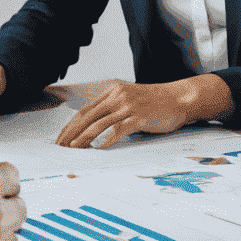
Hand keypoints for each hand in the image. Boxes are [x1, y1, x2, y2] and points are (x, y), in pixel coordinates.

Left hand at [55, 75, 230, 147]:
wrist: (180, 97)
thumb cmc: (157, 102)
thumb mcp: (131, 99)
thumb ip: (114, 108)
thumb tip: (96, 126)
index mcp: (113, 91)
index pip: (86, 109)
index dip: (71, 124)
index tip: (62, 137)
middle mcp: (118, 96)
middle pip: (87, 116)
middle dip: (71, 132)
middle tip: (61, 146)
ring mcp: (128, 105)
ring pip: (98, 123)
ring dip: (83, 138)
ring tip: (73, 149)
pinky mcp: (138, 116)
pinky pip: (117, 130)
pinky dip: (106, 140)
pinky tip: (98, 149)